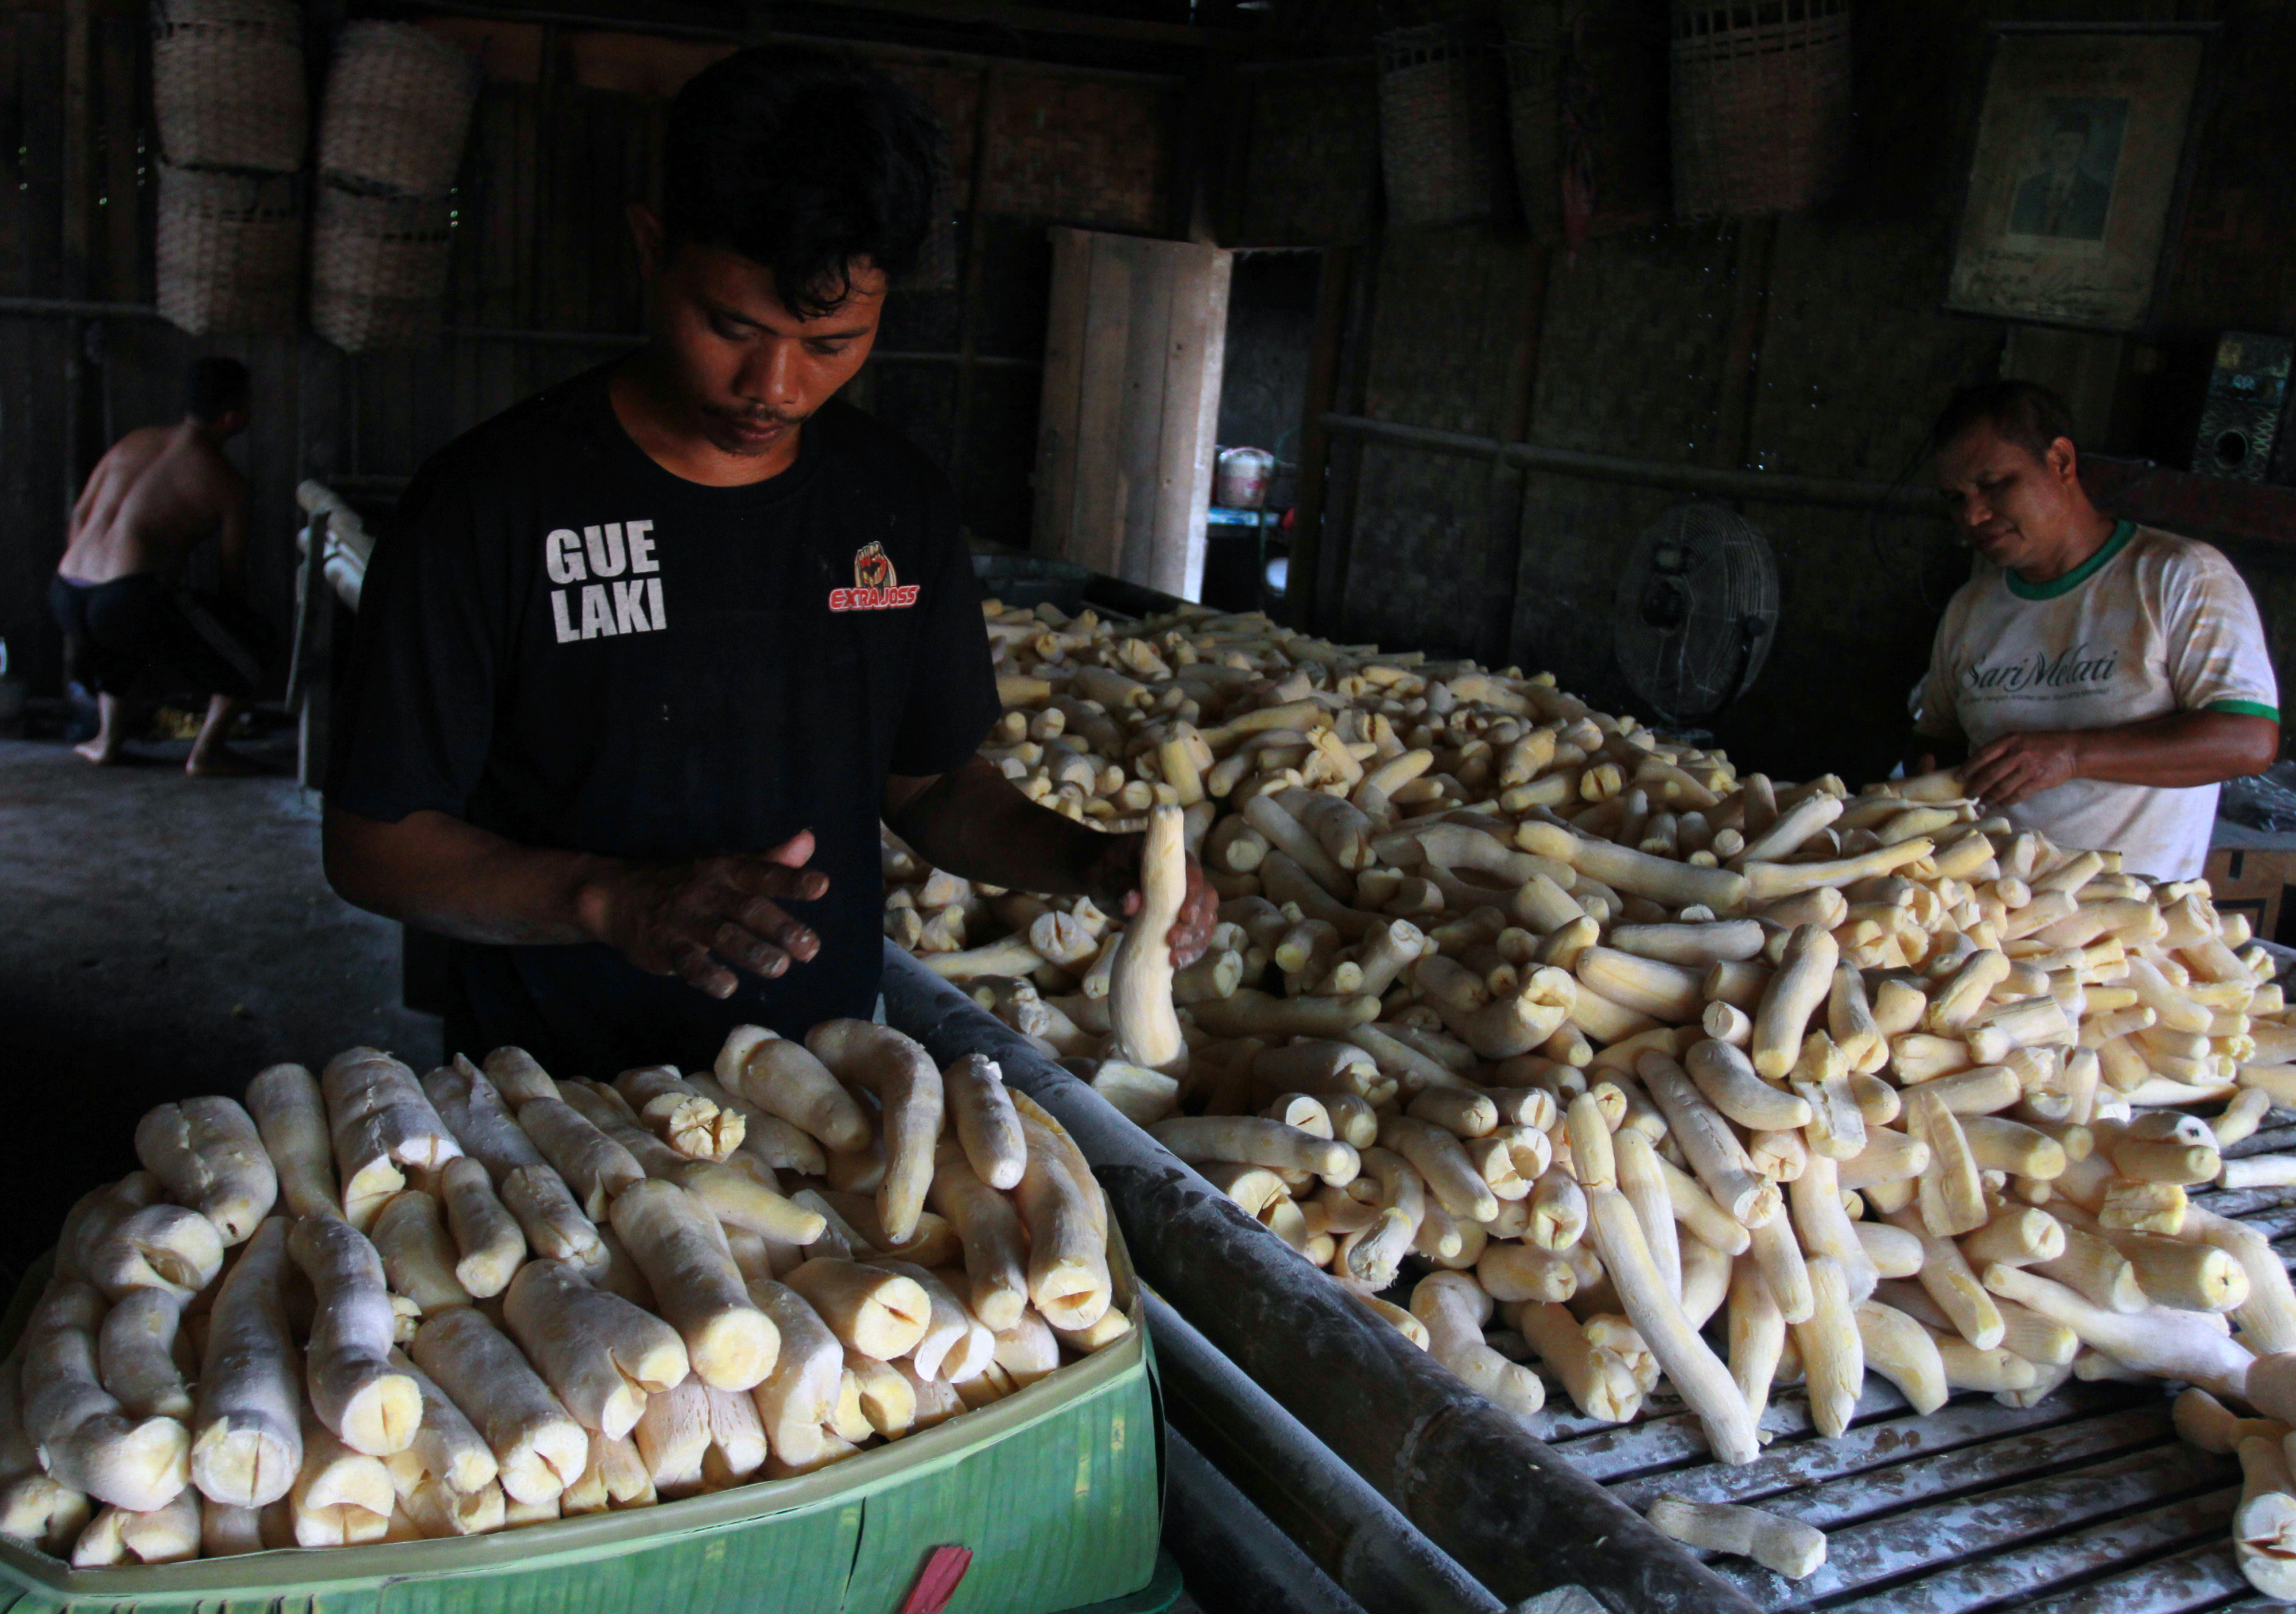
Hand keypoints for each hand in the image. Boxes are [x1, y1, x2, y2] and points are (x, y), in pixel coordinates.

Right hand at [577, 829, 829, 997]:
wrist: (619, 895)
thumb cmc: (688, 882)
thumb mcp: (727, 865)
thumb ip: (769, 860)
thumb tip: (808, 841)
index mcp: (727, 870)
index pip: (763, 872)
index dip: (791, 879)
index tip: (821, 886)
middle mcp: (708, 891)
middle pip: (747, 908)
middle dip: (780, 927)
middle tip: (811, 948)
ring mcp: (684, 919)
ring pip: (720, 935)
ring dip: (751, 952)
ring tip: (780, 968)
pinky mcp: (664, 945)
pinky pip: (686, 961)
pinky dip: (706, 974)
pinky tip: (728, 987)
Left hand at [1083, 835, 1218, 967]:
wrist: (1107, 879)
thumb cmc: (1112, 870)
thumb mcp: (1115, 875)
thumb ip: (1124, 886)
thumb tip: (1131, 904)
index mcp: (1177, 864)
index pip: (1196, 878)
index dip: (1194, 898)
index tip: (1184, 917)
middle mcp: (1190, 883)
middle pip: (1207, 903)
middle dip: (1194, 925)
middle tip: (1173, 940)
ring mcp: (1190, 904)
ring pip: (1205, 923)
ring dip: (1194, 942)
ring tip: (1174, 958)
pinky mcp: (1185, 925)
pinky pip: (1197, 939)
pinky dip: (1190, 952)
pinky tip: (1175, 963)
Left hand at [1960, 732, 2081, 810]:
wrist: (2070, 751)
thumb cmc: (2040, 745)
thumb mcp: (2019, 739)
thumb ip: (2000, 751)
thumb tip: (1977, 768)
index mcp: (2009, 740)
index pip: (1982, 755)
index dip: (1968, 768)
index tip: (1958, 778)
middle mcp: (2017, 753)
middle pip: (1989, 774)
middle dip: (1975, 787)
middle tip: (1967, 795)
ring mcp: (2028, 768)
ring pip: (2002, 787)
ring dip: (1989, 798)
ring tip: (1981, 803)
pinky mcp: (2038, 781)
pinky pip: (2017, 795)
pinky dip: (2006, 801)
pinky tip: (1999, 804)